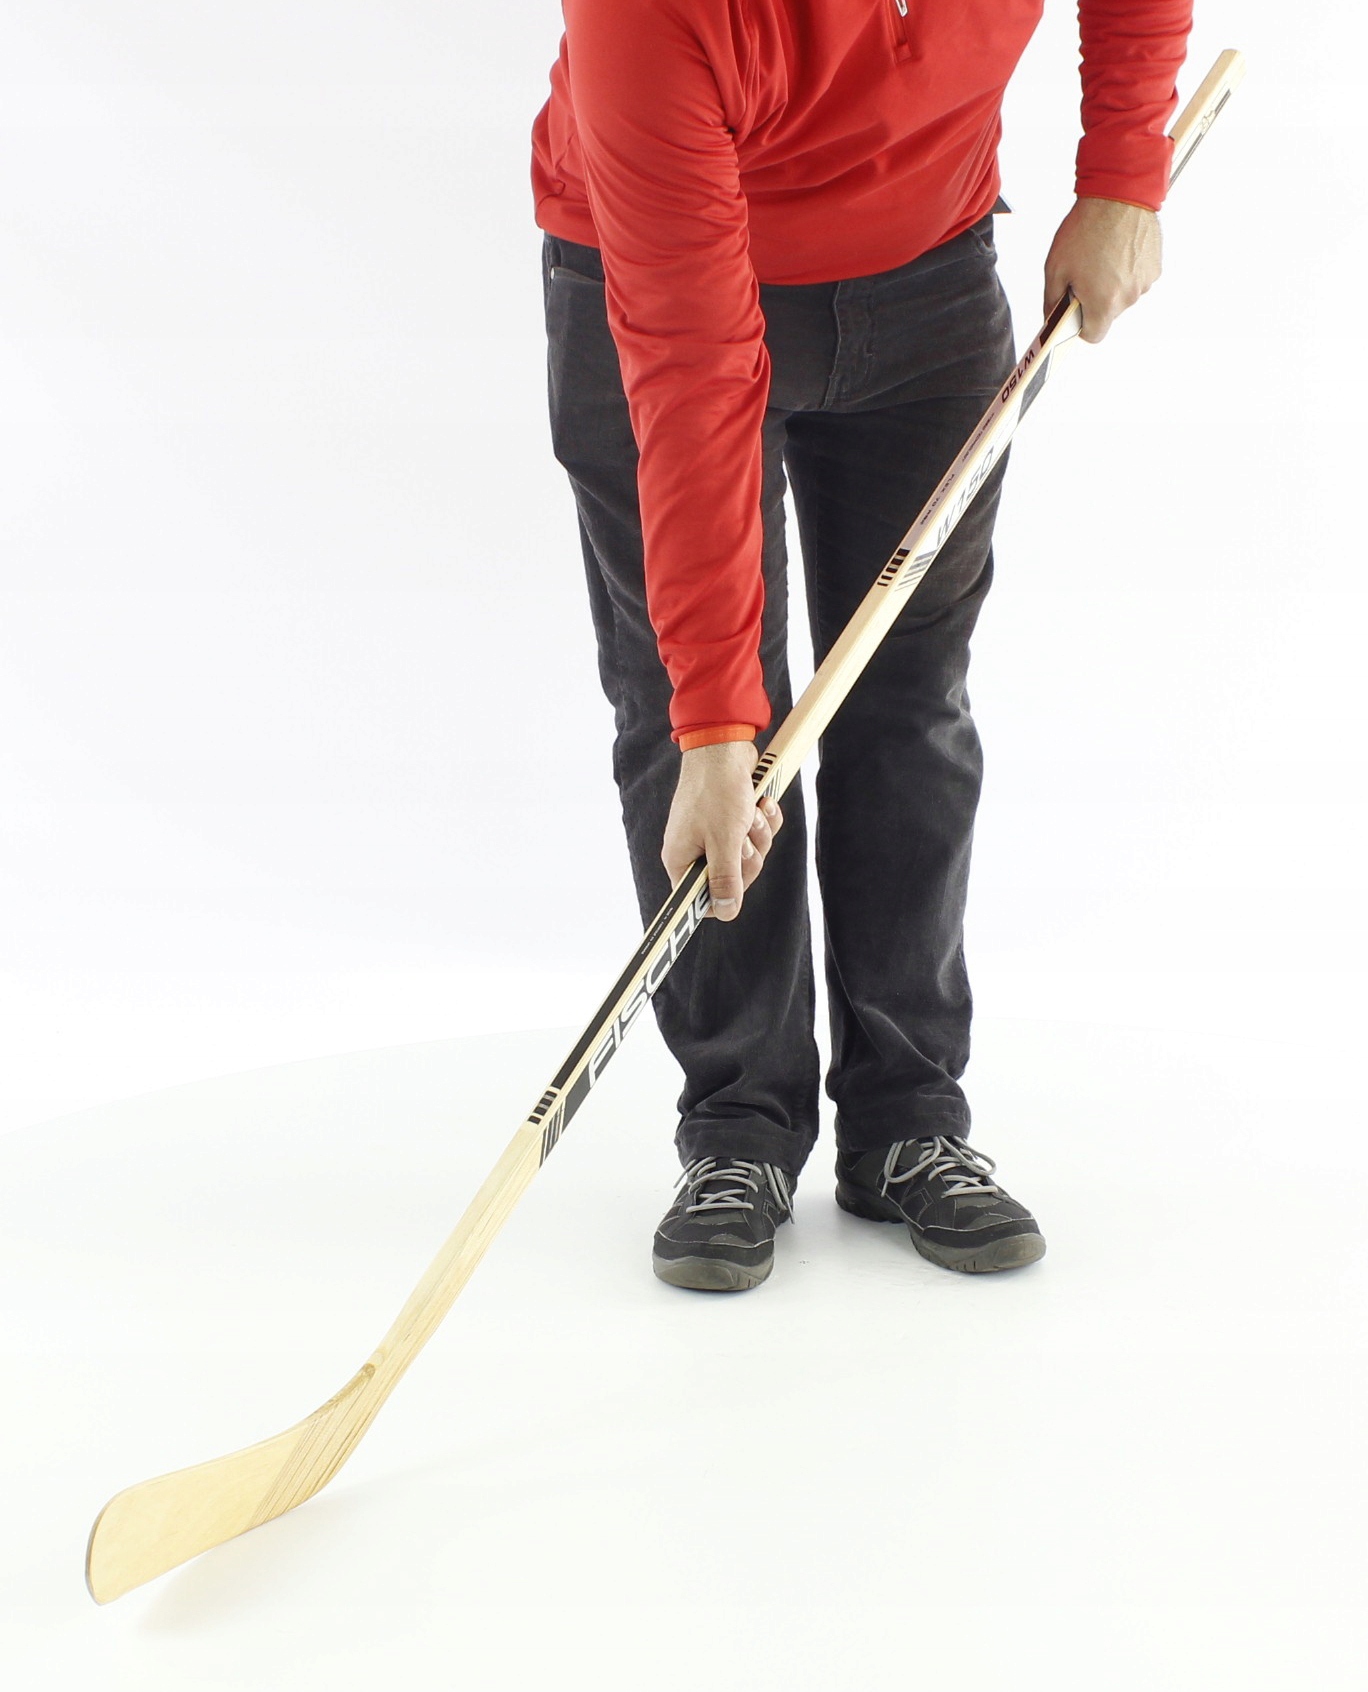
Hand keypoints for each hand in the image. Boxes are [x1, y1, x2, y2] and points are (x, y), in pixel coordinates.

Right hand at [661, 741, 782, 921]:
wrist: (724, 745)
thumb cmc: (717, 791)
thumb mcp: (725, 841)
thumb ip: (726, 879)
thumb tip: (726, 912)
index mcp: (681, 859)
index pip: (699, 899)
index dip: (723, 897)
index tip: (738, 881)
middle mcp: (695, 850)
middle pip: (731, 880)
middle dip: (748, 858)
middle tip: (744, 838)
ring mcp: (713, 834)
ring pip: (748, 856)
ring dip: (759, 835)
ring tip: (754, 812)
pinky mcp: (731, 820)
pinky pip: (755, 835)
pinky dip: (764, 821)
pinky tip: (763, 803)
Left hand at [1043, 196, 1161, 343]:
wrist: (1118, 194)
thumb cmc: (1087, 228)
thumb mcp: (1055, 267)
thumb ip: (1052, 300)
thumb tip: (1052, 316)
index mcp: (1104, 303)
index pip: (1093, 335)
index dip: (1081, 326)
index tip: (1074, 313)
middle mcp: (1129, 297)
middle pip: (1108, 313)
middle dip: (1095, 299)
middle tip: (1084, 273)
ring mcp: (1145, 281)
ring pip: (1123, 294)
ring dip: (1112, 283)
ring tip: (1101, 256)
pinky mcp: (1155, 266)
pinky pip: (1136, 278)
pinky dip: (1126, 269)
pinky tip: (1116, 249)